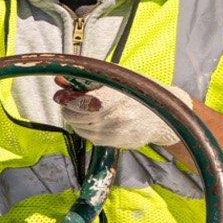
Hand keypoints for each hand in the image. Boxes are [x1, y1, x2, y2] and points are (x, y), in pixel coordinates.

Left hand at [54, 80, 193, 149]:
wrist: (163, 116)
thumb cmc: (140, 92)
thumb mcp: (118, 79)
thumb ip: (87, 80)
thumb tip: (59, 79)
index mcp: (116, 99)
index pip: (80, 103)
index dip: (66, 99)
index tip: (59, 95)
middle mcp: (114, 119)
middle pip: (75, 117)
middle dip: (68, 108)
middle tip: (68, 101)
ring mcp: (113, 133)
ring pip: (79, 128)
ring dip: (75, 118)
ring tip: (82, 108)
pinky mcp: (112, 143)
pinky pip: (88, 136)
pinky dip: (84, 127)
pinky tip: (92, 119)